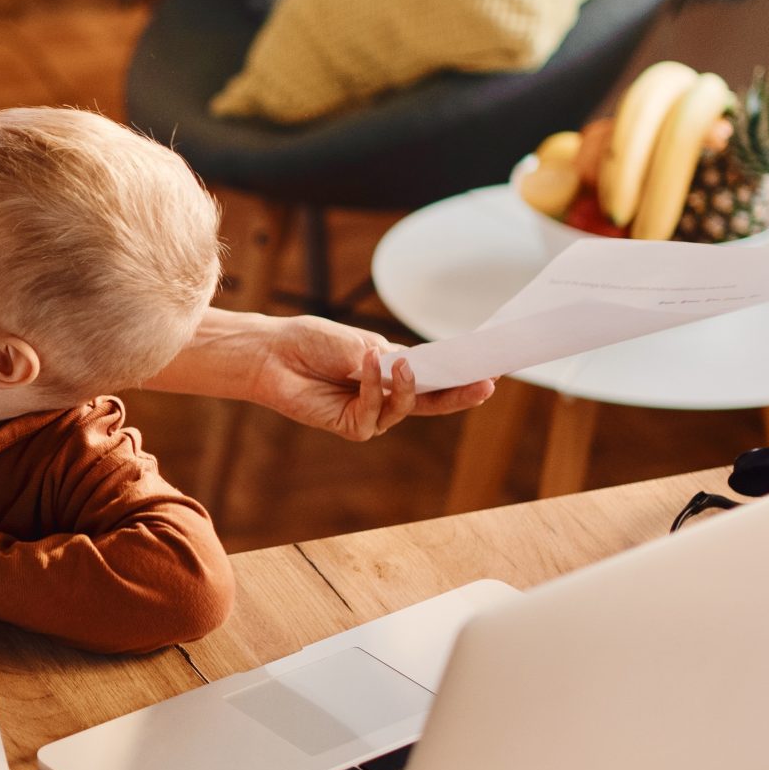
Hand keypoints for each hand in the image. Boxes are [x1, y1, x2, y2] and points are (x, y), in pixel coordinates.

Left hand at [248, 315, 494, 441]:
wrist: (274, 353)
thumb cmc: (314, 343)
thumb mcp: (360, 343)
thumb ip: (387, 362)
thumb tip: (411, 371)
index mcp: (396, 373)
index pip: (438, 378)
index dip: (465, 375)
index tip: (495, 366)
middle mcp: (388, 397)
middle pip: (434, 402)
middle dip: (461, 394)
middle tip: (487, 383)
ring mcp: (372, 415)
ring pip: (406, 408)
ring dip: (405, 385)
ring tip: (401, 362)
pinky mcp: (351, 427)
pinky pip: (374, 411)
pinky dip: (371, 386)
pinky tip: (366, 363)